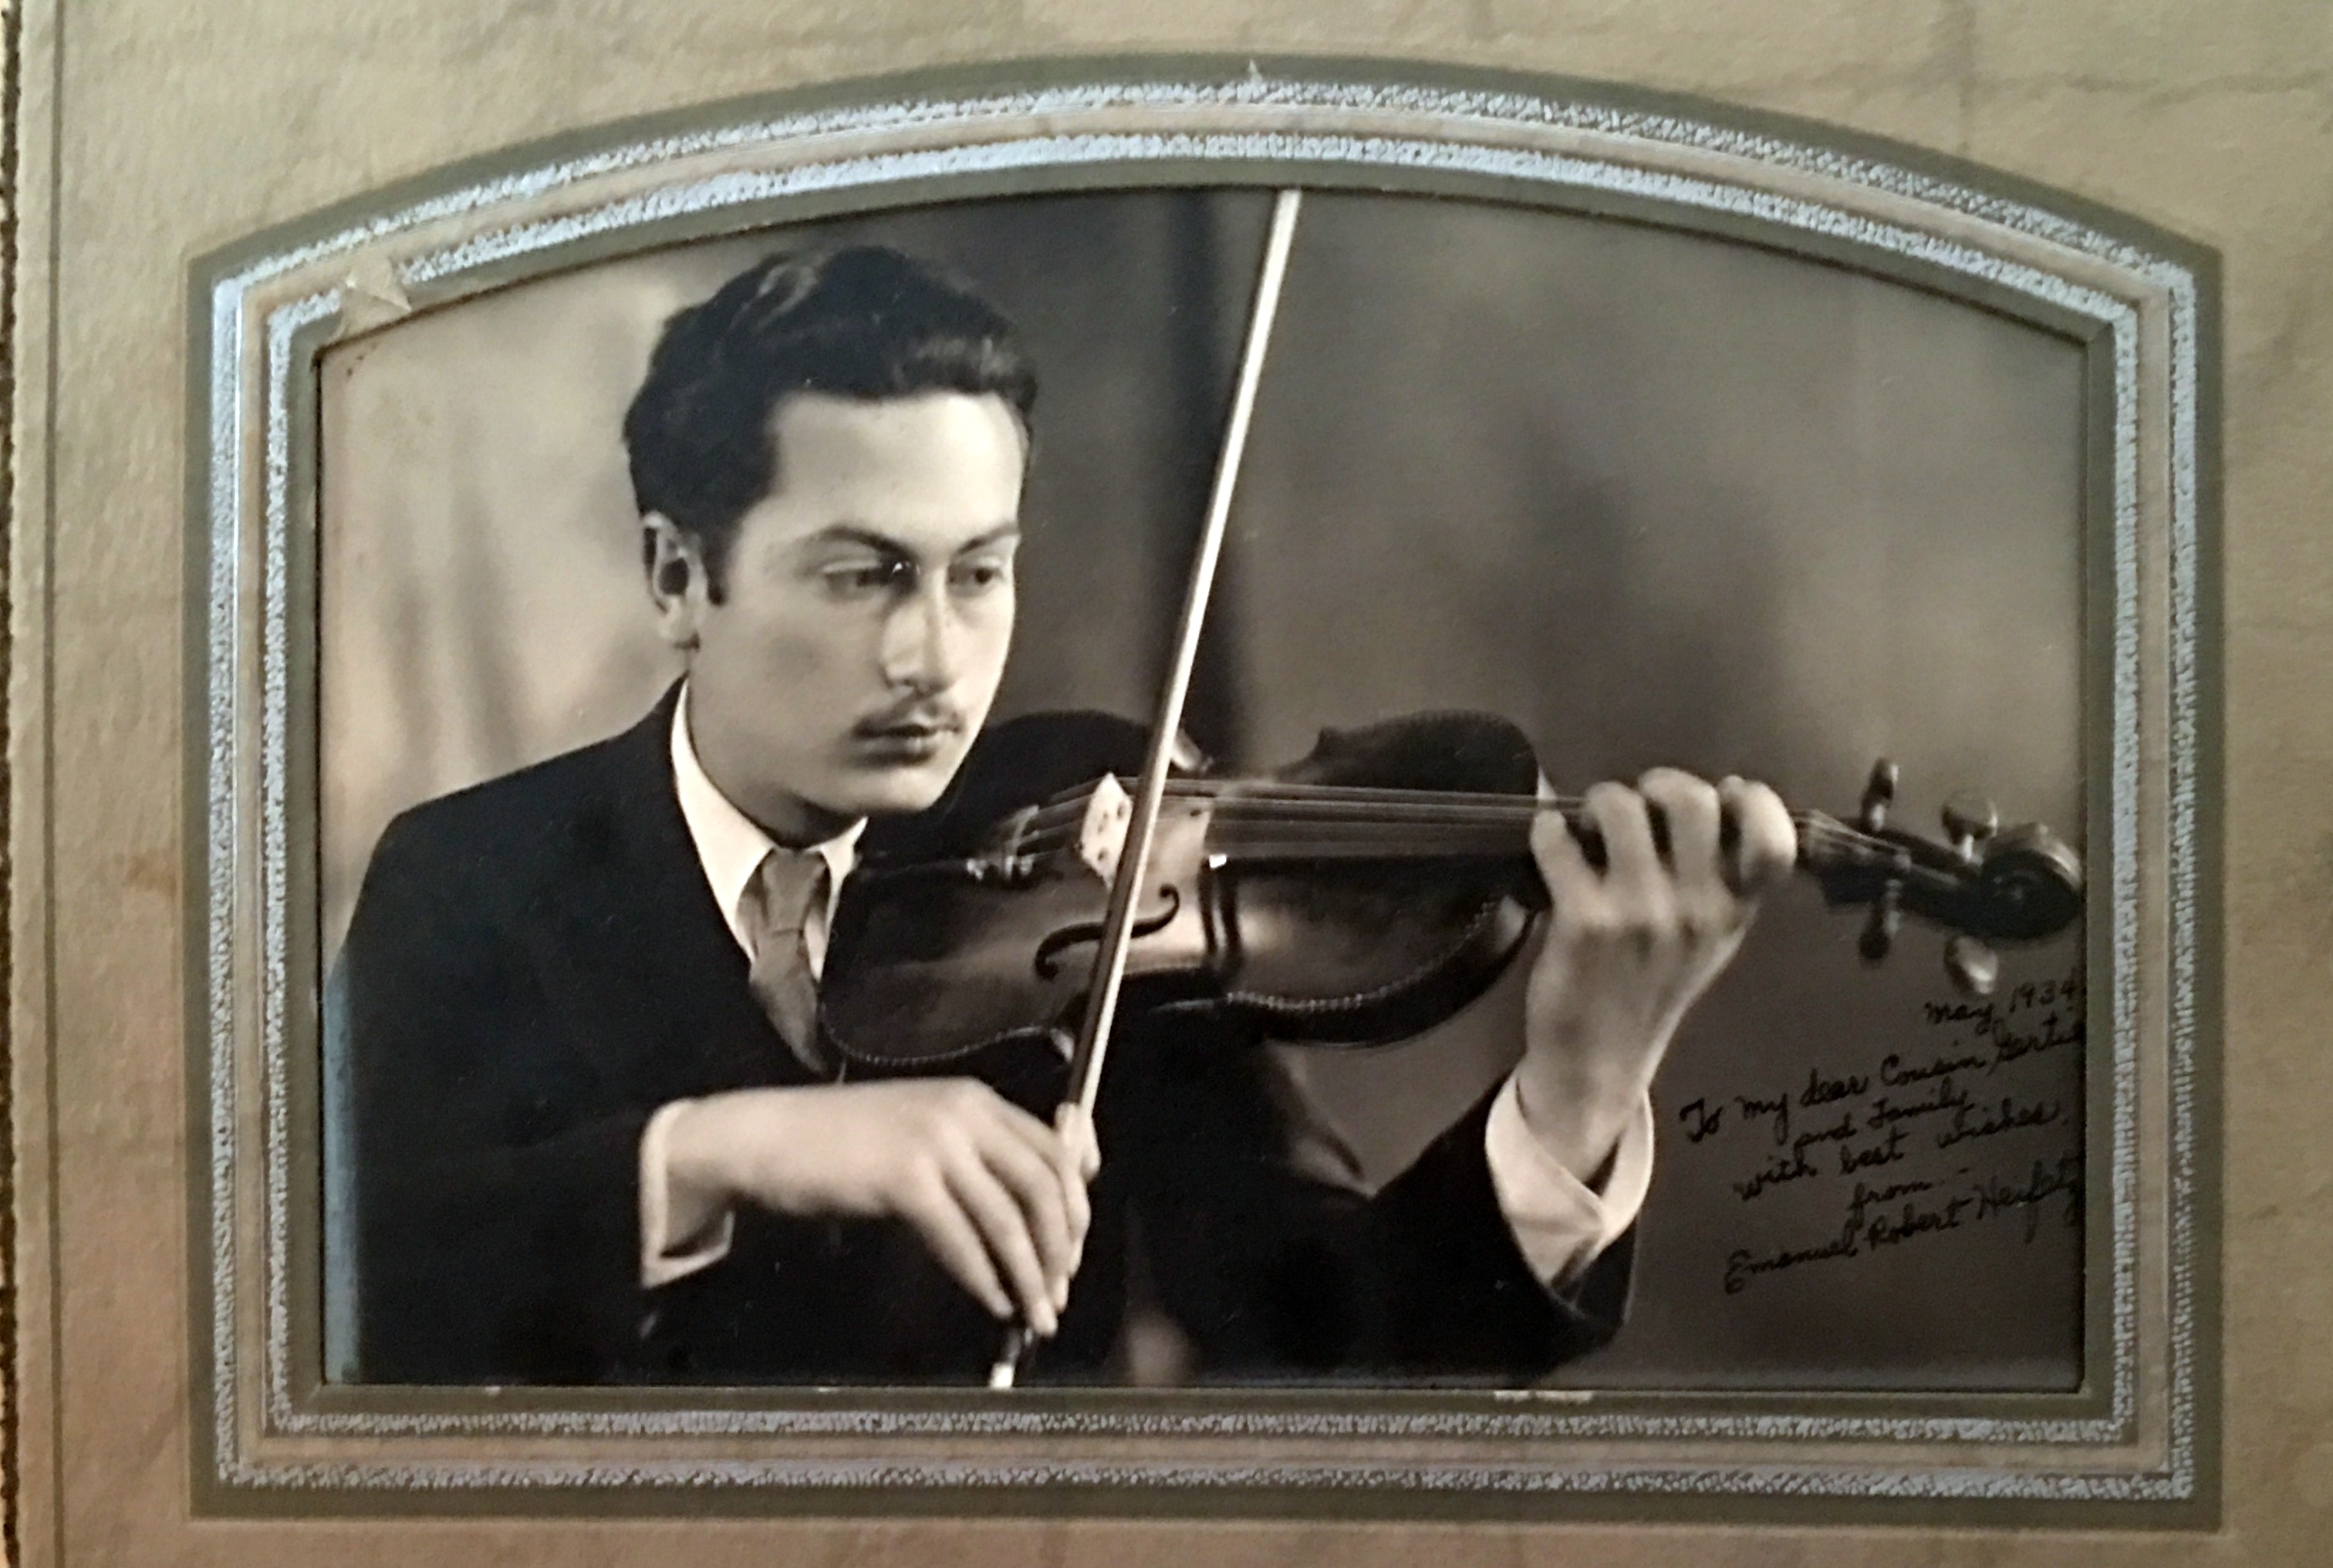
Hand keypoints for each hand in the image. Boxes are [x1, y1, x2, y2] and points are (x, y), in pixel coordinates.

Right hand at [660, 1079, 1100, 1335]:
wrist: (768, 1136)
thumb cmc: (839, 1141)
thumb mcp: (919, 1131)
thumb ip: (971, 1156)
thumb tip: (1021, 1211)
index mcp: (975, 1099)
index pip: (1054, 1147)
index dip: (1078, 1202)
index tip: (1078, 1243)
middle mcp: (964, 1113)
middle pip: (1044, 1184)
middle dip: (1063, 1245)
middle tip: (1062, 1289)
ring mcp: (935, 1143)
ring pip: (1009, 1218)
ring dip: (1031, 1274)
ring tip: (1039, 1313)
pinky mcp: (905, 1180)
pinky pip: (962, 1239)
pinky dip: (985, 1278)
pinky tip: (994, 1303)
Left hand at [1516, 769, 1795, 1176]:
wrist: (1598, 1058)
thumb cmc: (1653, 987)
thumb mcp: (1711, 939)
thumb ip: (1722, 876)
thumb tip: (1718, 794)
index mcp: (1735, 911)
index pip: (1774, 840)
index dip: (1752, 800)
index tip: (1722, 796)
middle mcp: (1697, 909)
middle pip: (1692, 800)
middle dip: (1657, 784)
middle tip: (1637, 806)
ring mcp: (1641, 913)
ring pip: (1620, 807)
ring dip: (1598, 804)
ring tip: (1590, 829)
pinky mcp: (1585, 920)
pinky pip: (1559, 839)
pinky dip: (1547, 832)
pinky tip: (1551, 848)